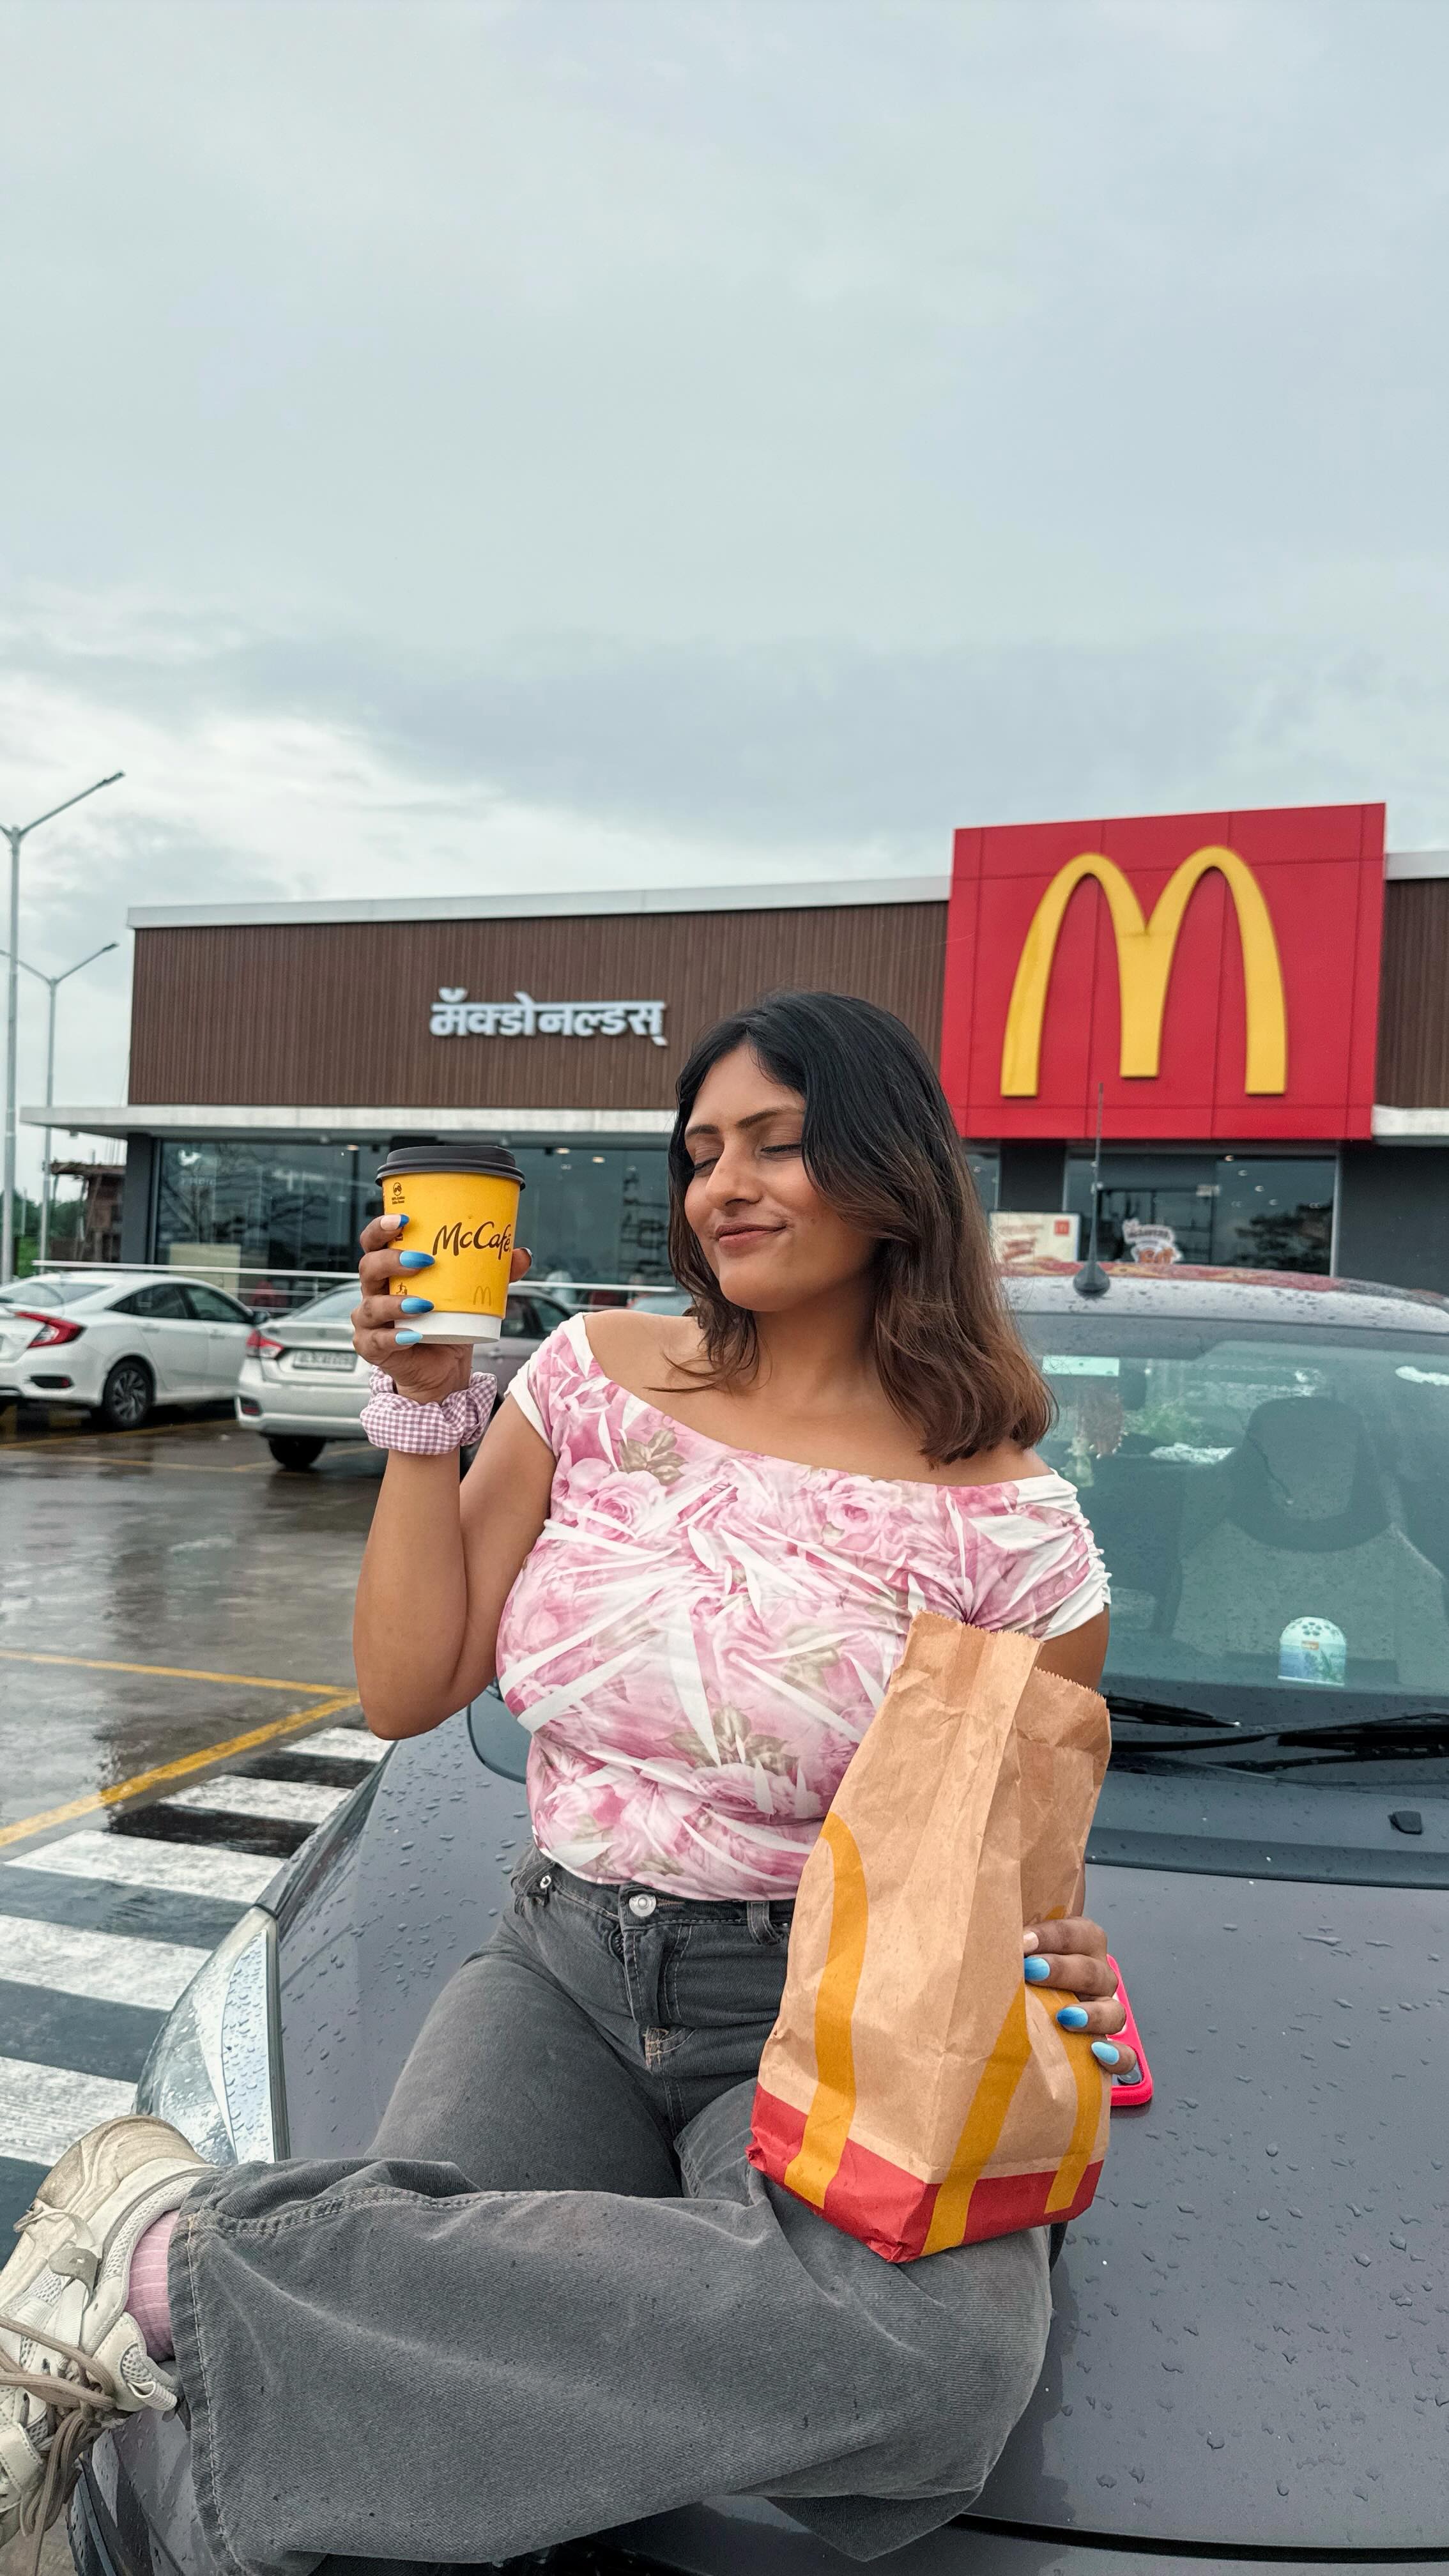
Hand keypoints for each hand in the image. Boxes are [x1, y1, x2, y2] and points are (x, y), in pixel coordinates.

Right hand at [352, 1215, 531, 1405]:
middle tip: (423, 1260)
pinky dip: (394, 1338)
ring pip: (372, 1306)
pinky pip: (377, 1341)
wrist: (442, 1369)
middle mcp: (376, 1291)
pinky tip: (414, 1335)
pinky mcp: (373, 1348)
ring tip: (425, 1304)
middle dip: (391, 1260)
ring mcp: (370, 1321)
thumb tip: (521, 1254)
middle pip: (368, 1267)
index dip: (381, 1227)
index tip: (403, 1218)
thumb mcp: (471, 1296)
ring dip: (396, 1302)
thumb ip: (493, 1274)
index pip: (374, 1242)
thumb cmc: (448, 1325)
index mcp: (391, 1271)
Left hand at [1022, 1916, 1139, 2081]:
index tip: (1022, 1941)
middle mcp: (1096, 1977)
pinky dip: (1117, 2056)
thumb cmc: (1018, 1977)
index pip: (1076, 1933)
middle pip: (1092, 1970)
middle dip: (1061, 1970)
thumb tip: (983, 1936)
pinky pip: (1126, 2055)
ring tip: (1064, 2017)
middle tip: (1031, 1971)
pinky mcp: (1108, 2048)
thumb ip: (1009, 1944)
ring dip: (1091, 2014)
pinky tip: (1097, 2053)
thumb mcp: (1016, 1953)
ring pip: (1114, 2011)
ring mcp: (1104, 2012)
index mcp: (1080, 1946)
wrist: (1025, 2016)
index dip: (1050, 1936)